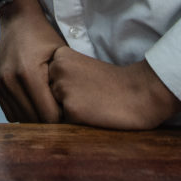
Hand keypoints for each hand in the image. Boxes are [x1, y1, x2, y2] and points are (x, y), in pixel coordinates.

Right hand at [0, 0, 65, 122]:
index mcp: (29, 74)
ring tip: (49, 114)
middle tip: (64, 121)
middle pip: (33, 120)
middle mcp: (10, 80)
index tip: (72, 120)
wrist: (18, 18)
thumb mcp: (61, 57)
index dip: (63, 122)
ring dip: (35, 120)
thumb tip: (73, 113)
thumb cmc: (44, 36)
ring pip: (19, 118)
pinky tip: (34, 107)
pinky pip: (9, 111)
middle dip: (49, 124)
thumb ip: (64, 86)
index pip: (48, 116)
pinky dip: (22, 113)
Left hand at [46, 51, 180, 129]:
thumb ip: (61, 77)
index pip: (45, 82)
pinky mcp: (71, 110)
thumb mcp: (82, 69)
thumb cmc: (114, 84)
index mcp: (60, 56)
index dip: (65, 90)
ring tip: (92, 104)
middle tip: (89, 96)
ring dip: (70, 114)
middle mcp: (56, 70)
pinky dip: (79, 124)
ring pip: (55, 111)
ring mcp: (62, 89)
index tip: (85, 86)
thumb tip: (38, 97)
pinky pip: (66, 124)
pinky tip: (96, 114)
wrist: (142, 93)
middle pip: (47, 97)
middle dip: (63, 102)